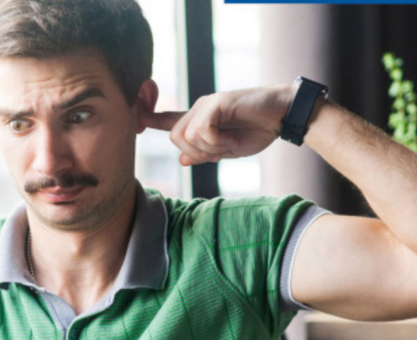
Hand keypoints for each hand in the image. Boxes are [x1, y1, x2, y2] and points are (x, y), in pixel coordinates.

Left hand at [143, 85, 293, 164]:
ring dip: (209, 148)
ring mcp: (207, 104)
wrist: (281, 117)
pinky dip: (217, 141)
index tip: (135, 122)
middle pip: (175, 137)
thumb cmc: (256, 131)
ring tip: (230, 142)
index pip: (166, 120)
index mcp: (198, 120)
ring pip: (187, 136)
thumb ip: (204, 154)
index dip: (147, 120)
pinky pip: (202, 129)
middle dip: (195, 152)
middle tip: (219, 152)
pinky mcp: (217, 102)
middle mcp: (198, 109)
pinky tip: (233, 138)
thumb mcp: (226, 149)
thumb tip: (182, 160)